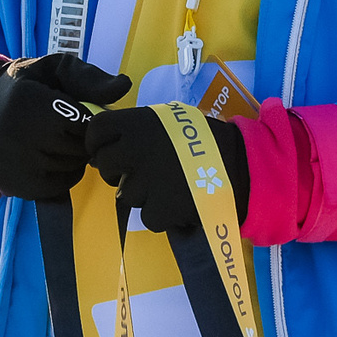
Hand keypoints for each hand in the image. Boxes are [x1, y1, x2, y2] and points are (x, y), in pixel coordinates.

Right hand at [0, 54, 130, 198]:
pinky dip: (62, 175)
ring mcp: (10, 164)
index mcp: (25, 101)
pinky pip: (57, 187)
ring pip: (70, 169)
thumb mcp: (53, 70)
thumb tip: (124, 87)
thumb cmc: (27, 88)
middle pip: (79, 148)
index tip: (75, 111)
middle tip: (65, 127)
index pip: (83, 122)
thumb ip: (89, 77)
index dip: (87, 117)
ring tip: (55, 141)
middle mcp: (13, 135)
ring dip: (73, 157)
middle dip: (81, 138)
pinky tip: (48, 158)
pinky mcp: (11, 185)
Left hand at [85, 106, 250, 235]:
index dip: (97, 142)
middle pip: (104, 164)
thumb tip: (108, 144)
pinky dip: (160, 213)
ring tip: (168, 186)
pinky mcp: (158, 208)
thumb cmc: (204, 139)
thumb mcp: (168, 120)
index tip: (106, 149)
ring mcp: (145, 181)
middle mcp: (135, 150)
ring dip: (142, 194)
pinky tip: (178, 201)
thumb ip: (138, 128)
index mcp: (138, 123)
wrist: (239, 165)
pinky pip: (146, 216)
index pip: (96, 129)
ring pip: (125, 194)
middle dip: (115, 171)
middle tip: (137, 172)